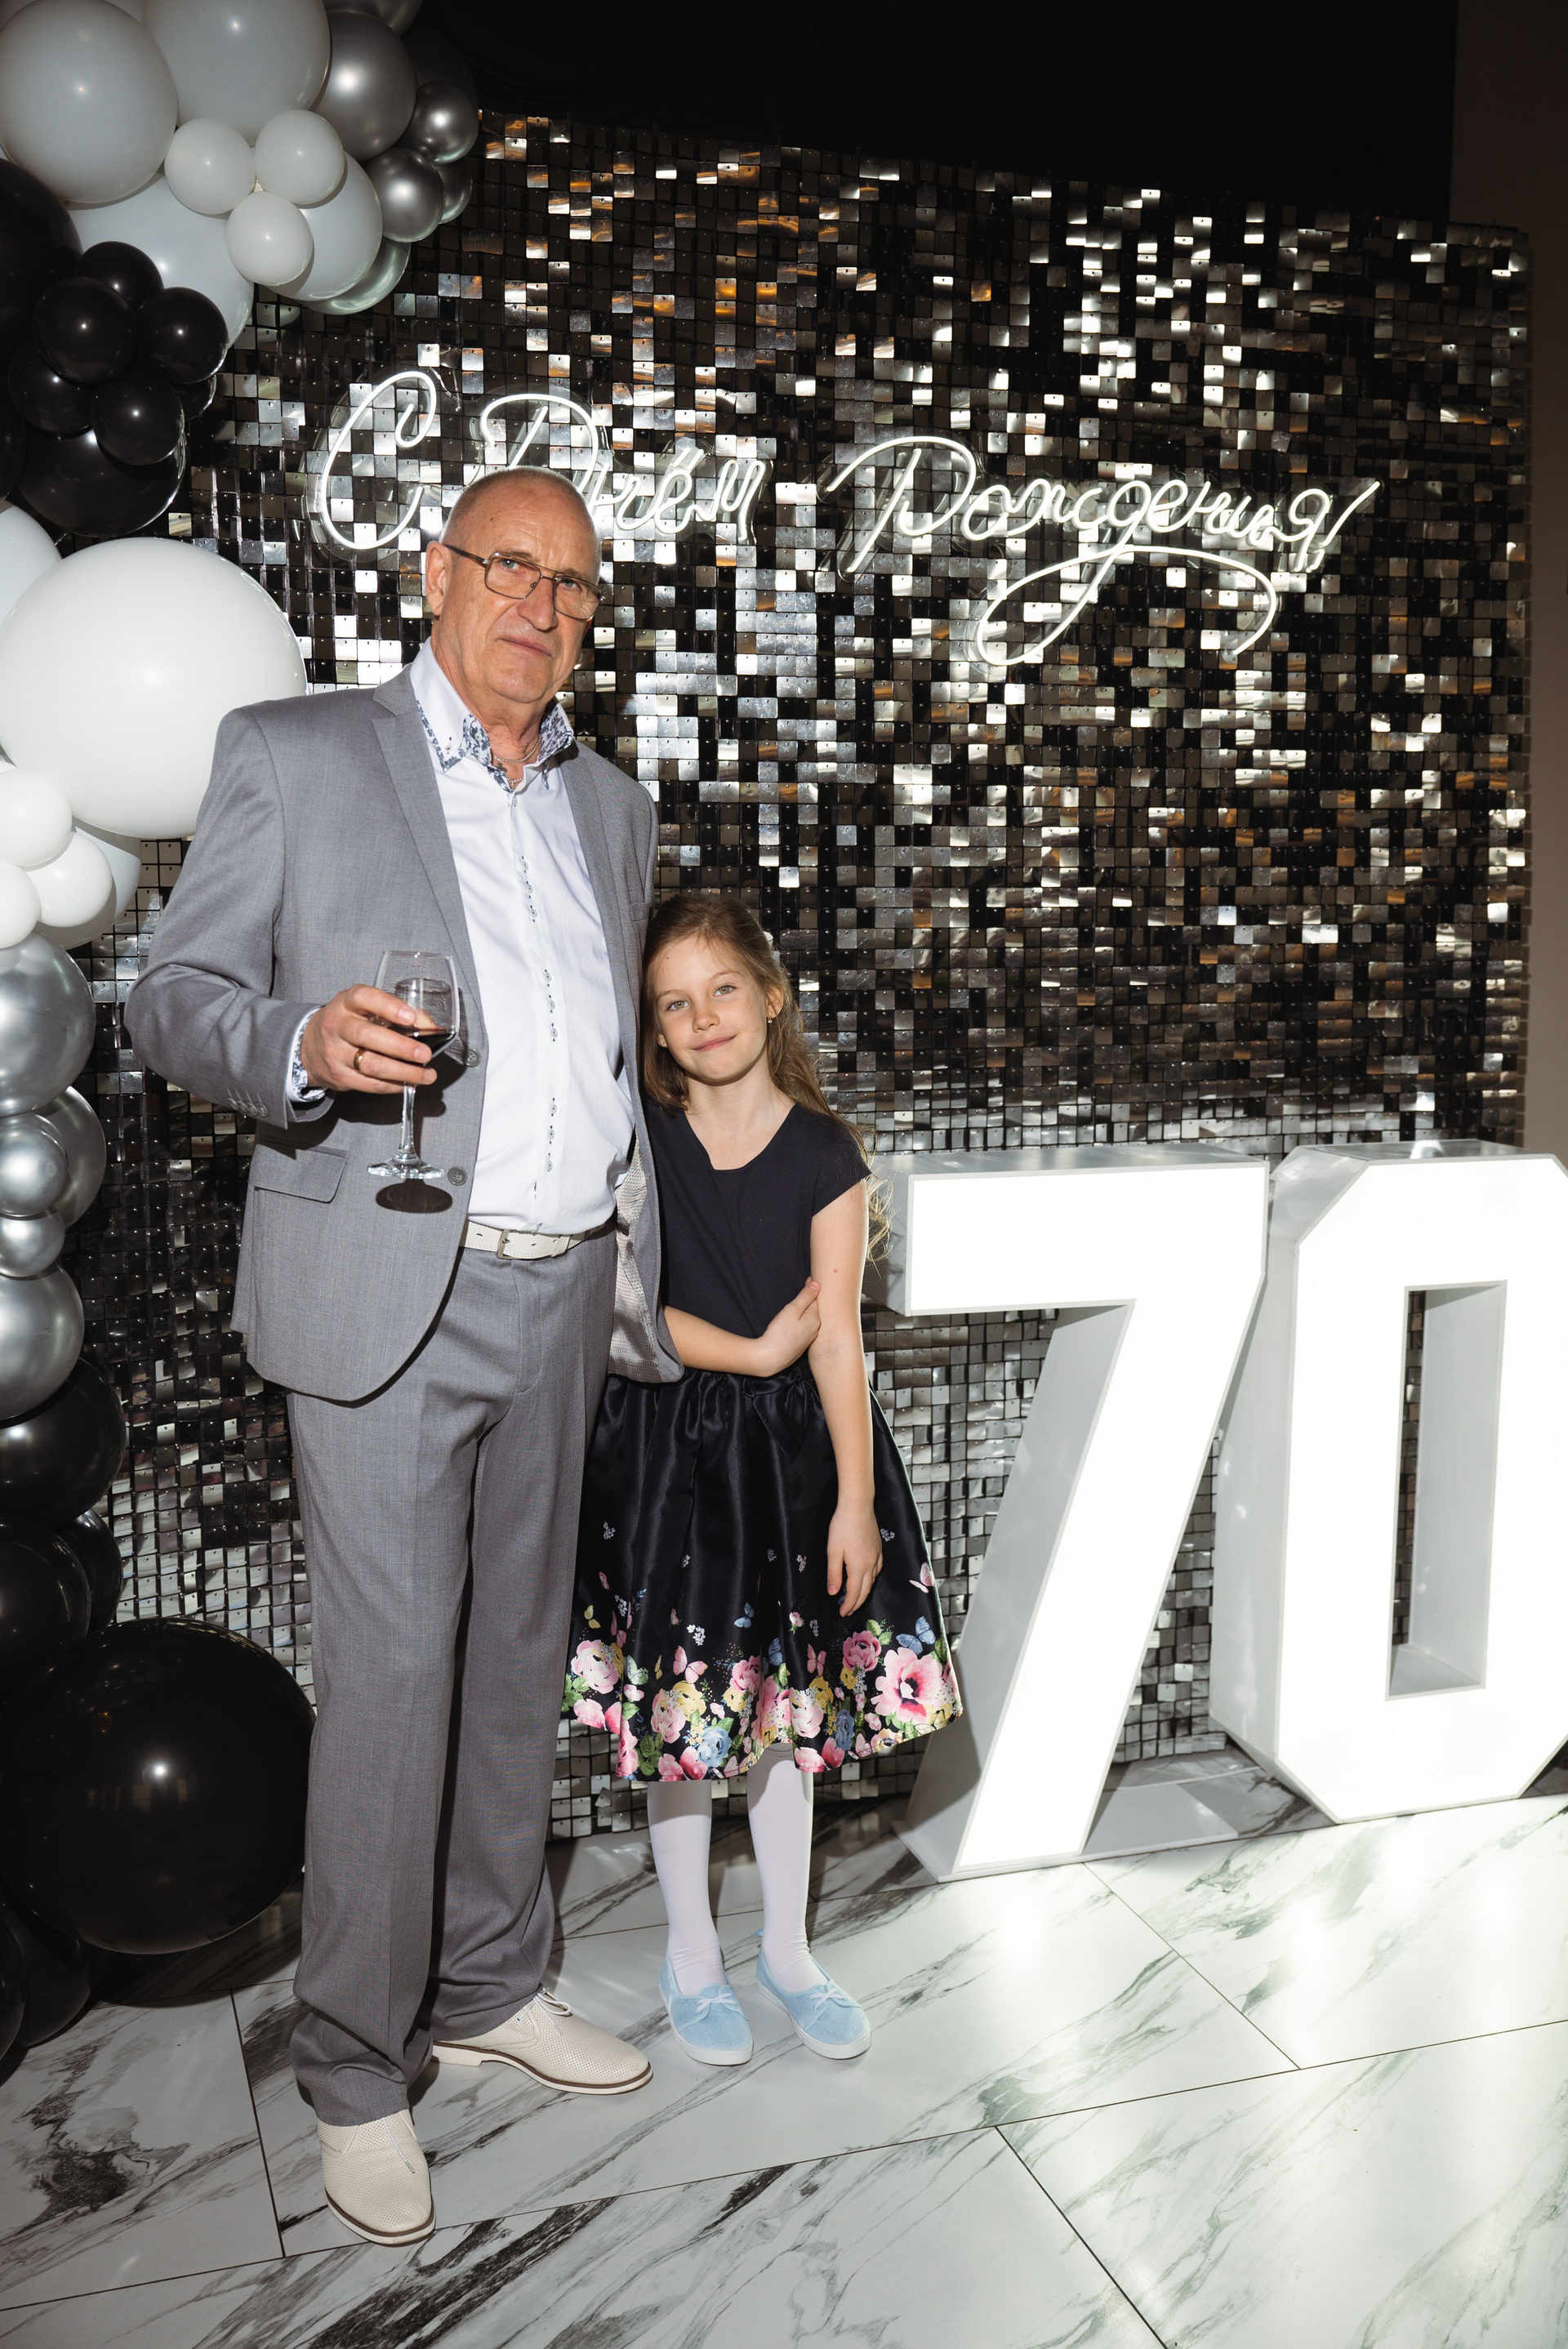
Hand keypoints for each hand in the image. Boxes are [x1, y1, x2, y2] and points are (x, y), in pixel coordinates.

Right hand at [301, 985, 440, 1094]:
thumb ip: (399, 1013)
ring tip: (426, 1075)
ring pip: (371, 1065)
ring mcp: (336, 1052)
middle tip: (424, 1054)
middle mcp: (338, 1026)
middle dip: (401, 1047)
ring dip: (403, 1072)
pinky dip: (394, 1085)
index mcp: (346, 1003)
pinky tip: (410, 1082)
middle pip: (368, 1036)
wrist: (311, 1047)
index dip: (388, 1006)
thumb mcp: (367, 1009)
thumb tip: (431, 1027)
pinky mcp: (340, 1076)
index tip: (410, 1017)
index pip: (364, 998)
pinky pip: (371, 1084)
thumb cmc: (349, 1023)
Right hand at [750, 1280, 820, 1374]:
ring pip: (808, 1321)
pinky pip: (803, 1330)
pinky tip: (794, 1322)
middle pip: (813, 1310)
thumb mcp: (792, 1310)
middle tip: (807, 1287)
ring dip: (805, 1312)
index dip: (811, 1289)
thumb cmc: (780, 1333)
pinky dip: (800, 1323)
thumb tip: (817, 1285)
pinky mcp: (800, 1346)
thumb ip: (805, 1297)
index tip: (809, 1278)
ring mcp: (808, 1340)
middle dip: (810, 1300)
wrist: (770, 1358)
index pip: (815, 1299)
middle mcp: (815, 1330)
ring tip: (800, 1303)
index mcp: (815, 1319)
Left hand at [827, 1503, 881, 1616]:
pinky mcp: (879, 1549)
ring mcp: (877, 1556)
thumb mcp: (833, 1551)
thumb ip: (834, 1573)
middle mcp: (871, 1564)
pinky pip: (877, 1570)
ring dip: (864, 1592)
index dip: (848, 1605)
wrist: (858, 1505)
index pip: (853, 1593)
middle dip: (856, 1603)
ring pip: (873, 1581)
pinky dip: (871, 1579)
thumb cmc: (842, 1526)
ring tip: (855, 1598)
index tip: (842, 1614)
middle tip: (848, 1611)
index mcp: (859, 1567)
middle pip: (865, 1590)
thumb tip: (833, 1593)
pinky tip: (866, 1578)